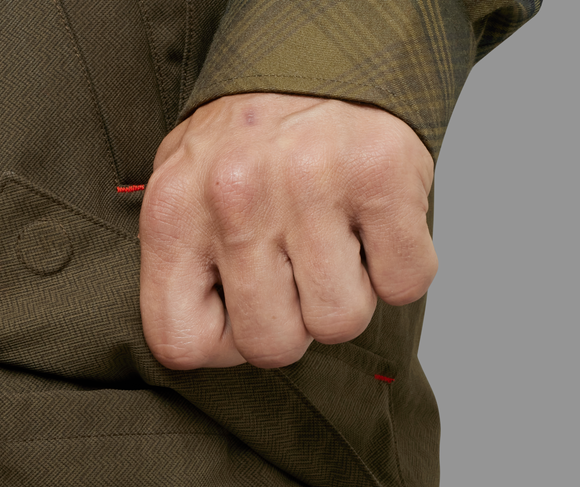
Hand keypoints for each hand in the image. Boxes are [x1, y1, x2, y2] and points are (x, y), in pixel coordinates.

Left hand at [139, 93, 436, 370]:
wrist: (322, 47)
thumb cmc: (248, 139)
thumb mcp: (184, 190)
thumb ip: (183, 265)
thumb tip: (211, 342)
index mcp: (174, 211)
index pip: (183, 343)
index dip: (224, 346)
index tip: (241, 314)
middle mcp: (235, 198)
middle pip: (273, 345)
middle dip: (295, 324)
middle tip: (298, 273)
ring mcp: (310, 185)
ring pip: (340, 323)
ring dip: (350, 295)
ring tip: (336, 241)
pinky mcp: (383, 175)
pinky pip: (405, 283)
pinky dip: (400, 268)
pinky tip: (375, 228)